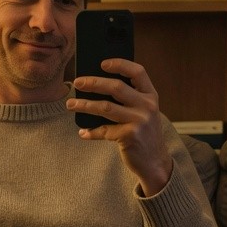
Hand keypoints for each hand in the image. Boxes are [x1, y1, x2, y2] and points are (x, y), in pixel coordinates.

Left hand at [67, 57, 173, 196]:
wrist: (155, 162)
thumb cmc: (144, 134)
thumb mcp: (144, 113)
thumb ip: (131, 99)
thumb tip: (97, 86)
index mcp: (151, 95)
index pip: (138, 72)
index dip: (120, 64)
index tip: (102, 63)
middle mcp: (147, 106)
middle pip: (116, 87)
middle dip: (93, 83)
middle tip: (77, 82)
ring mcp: (139, 121)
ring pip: (105, 107)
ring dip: (85, 105)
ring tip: (70, 104)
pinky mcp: (130, 136)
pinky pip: (104, 130)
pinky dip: (91, 132)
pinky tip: (83, 132)